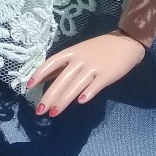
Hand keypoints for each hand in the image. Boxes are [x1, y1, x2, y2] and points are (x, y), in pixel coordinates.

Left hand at [27, 30, 144, 117]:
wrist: (126, 42)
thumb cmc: (99, 48)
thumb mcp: (79, 52)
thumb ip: (63, 65)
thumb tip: (43, 78)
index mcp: (72, 52)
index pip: (51, 62)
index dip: (39, 74)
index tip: (29, 87)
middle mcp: (80, 59)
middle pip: (61, 79)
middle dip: (49, 96)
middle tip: (39, 110)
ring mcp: (93, 67)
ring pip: (75, 85)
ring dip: (63, 100)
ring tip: (53, 113)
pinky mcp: (107, 75)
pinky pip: (95, 86)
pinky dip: (87, 93)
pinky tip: (80, 102)